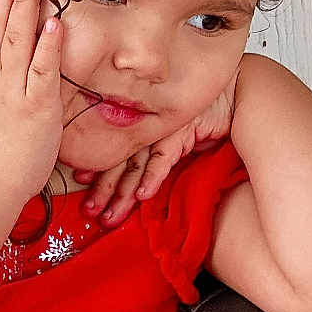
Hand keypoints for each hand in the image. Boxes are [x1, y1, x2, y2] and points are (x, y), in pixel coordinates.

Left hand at [74, 77, 237, 224]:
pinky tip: (142, 196)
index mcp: (141, 130)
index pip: (113, 153)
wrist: (230, 96)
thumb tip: (140, 187)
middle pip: (118, 163)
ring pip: (135, 165)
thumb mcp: (176, 141)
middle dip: (104, 190)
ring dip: (123, 193)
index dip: (97, 170)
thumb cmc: (204, 119)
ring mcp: (161, 131)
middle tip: (90, 211)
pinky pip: (162, 158)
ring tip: (111, 214)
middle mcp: (147, 130)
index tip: (80, 182)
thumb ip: (156, 158)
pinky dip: (152, 178)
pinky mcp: (180, 133)